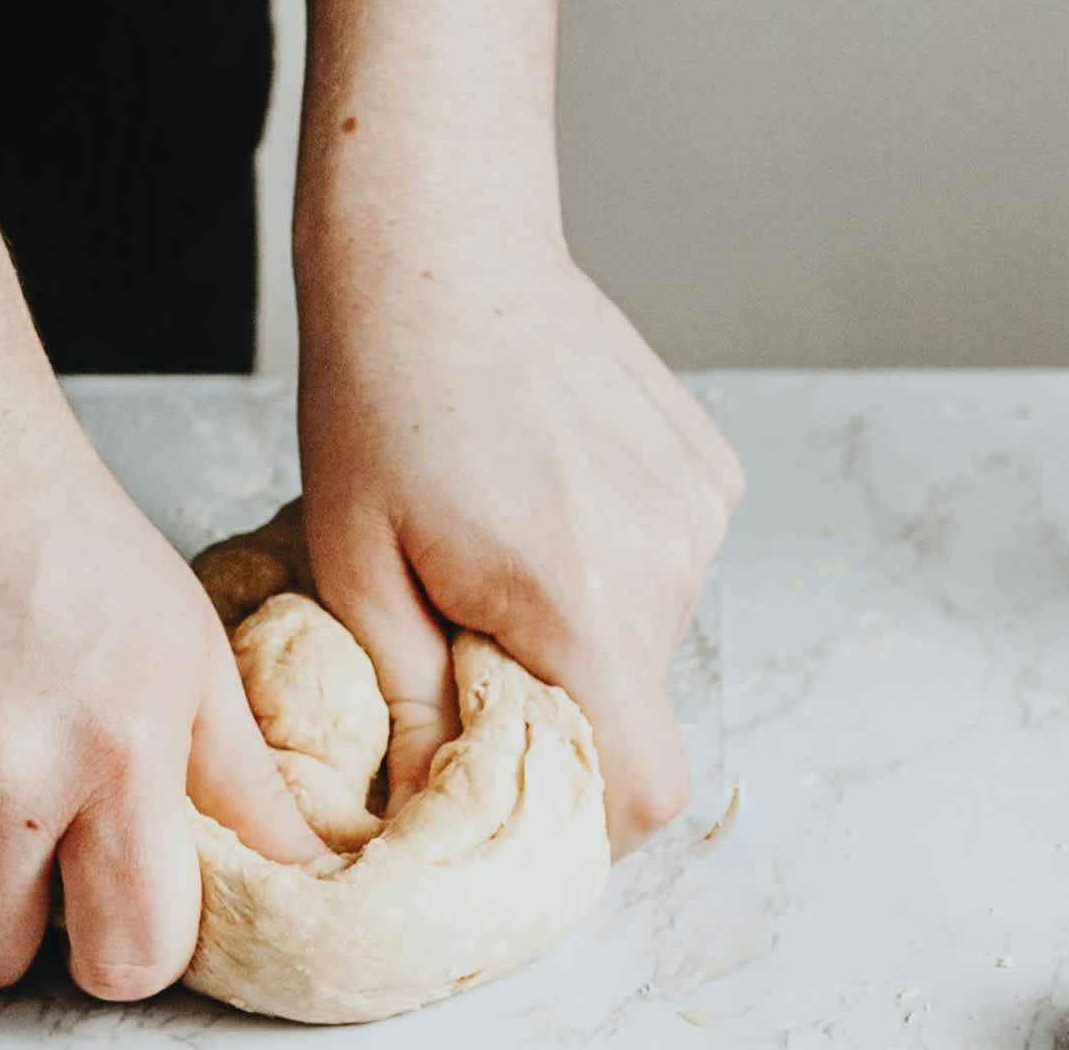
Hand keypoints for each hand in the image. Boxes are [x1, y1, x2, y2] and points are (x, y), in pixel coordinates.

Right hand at [0, 375, 322, 995]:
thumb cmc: (65, 540)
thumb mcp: (188, 651)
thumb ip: (242, 782)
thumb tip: (308, 874)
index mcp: (121, 750)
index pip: (130, 956)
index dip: (125, 948)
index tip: (113, 911)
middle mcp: (4, 769)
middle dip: (10, 922)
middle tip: (21, 837)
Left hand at [297, 226, 742, 855]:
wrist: (440, 247)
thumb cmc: (378, 399)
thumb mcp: (359, 570)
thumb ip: (412, 707)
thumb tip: (431, 810)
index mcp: (582, 599)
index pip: (648, 784)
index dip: (589, 821)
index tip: (518, 793)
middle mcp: (670, 558)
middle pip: (637, 704)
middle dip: (557, 698)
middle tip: (465, 633)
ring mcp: (700, 506)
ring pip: (651, 631)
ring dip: (582, 622)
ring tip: (498, 541)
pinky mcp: (709, 467)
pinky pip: (669, 560)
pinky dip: (612, 558)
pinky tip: (545, 491)